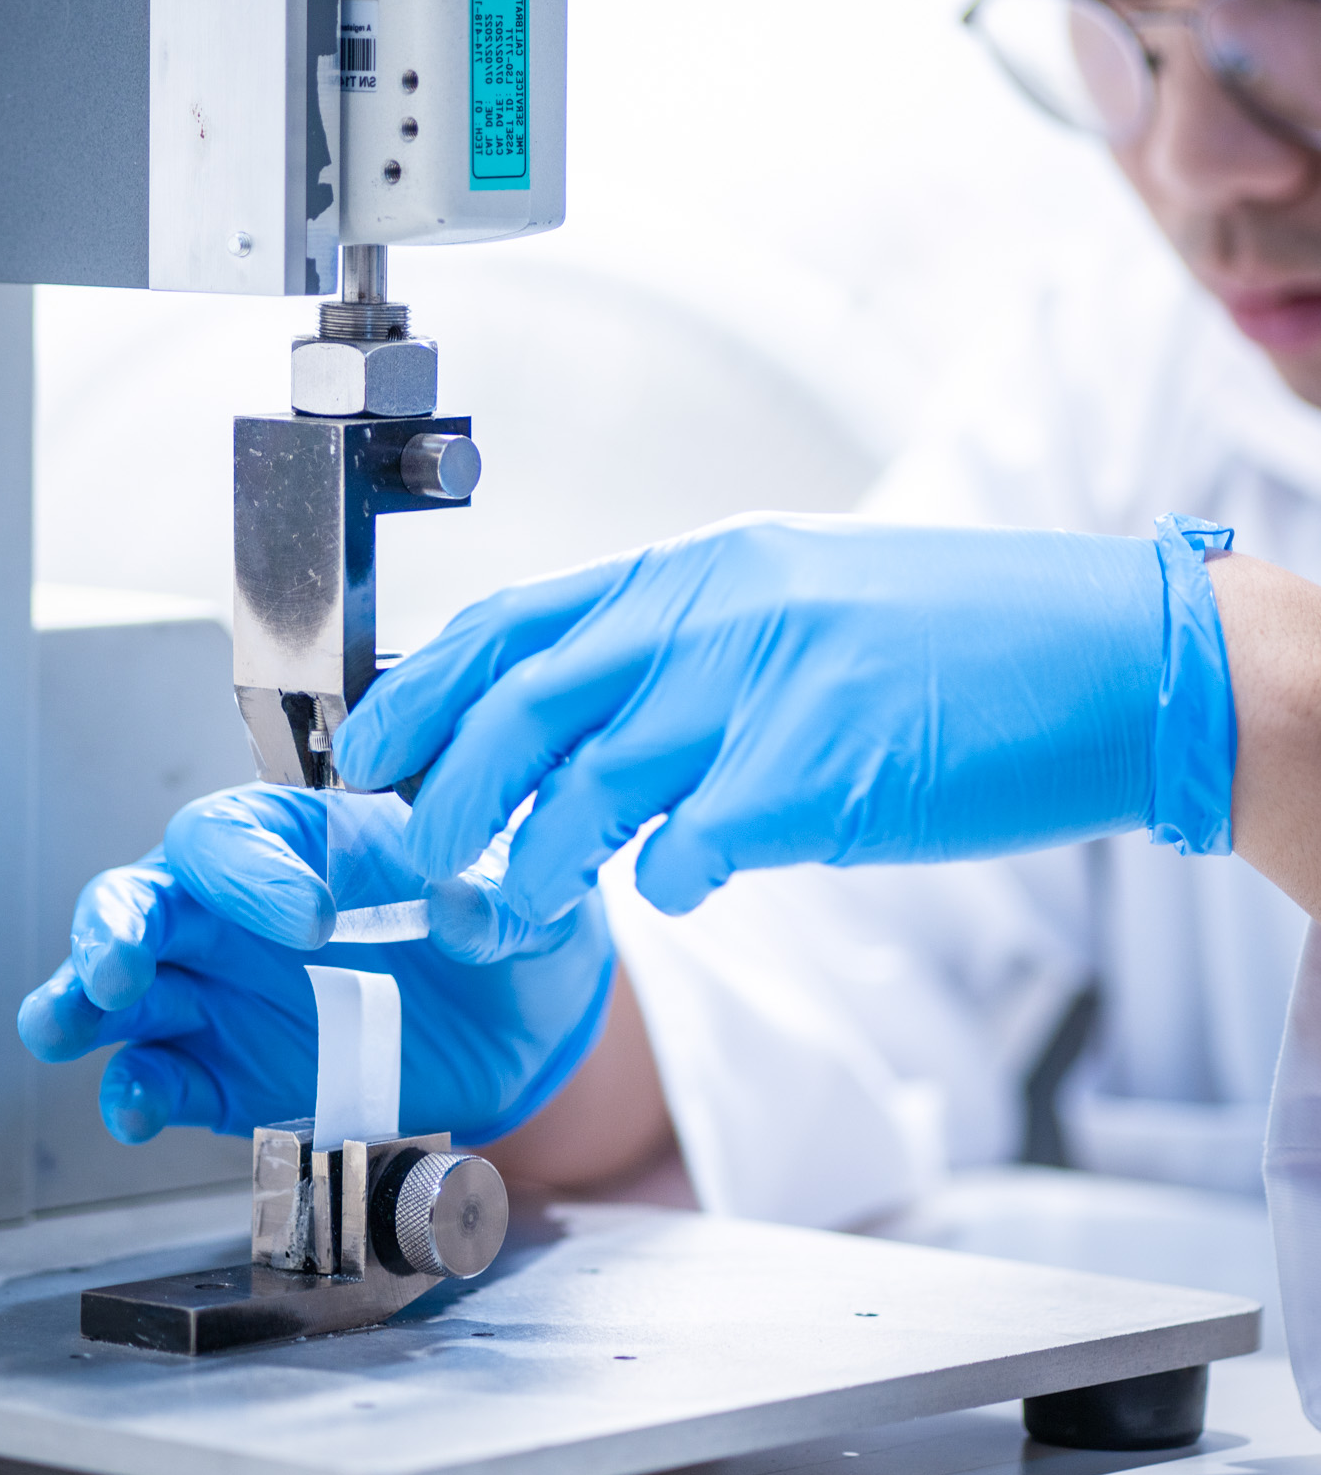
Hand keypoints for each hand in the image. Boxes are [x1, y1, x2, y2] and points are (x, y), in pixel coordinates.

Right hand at [17, 786, 613, 1144]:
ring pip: (123, 985)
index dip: (254, 872)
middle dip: (116, 927)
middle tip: (122, 965)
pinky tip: (138, 1107)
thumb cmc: (507, 924)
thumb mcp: (524, 897)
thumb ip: (499, 897)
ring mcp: (224, 993)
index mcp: (300, 836)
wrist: (523, 1028)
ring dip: (85, 1000)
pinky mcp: (227, 1074)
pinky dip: (137, 1091)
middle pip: (143, 896)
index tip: (315, 921)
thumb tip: (465, 909)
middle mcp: (239, 907)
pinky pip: (161, 1076)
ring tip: (69, 1023)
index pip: (236, 833)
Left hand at [334, 512, 1235, 921]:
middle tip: (414, 857)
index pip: (514, 619)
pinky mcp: (822, 774)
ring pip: (587, 785)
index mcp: (702, 568)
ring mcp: (768, 687)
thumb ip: (682, 652)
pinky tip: (680, 888)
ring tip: (510, 906)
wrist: (1108, 652)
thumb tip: (581, 734)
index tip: (368, 751)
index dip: (419, 690)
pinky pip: (696, 845)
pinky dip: (667, 881)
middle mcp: (717, 613)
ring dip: (528, 864)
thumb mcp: (795, 601)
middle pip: (522, 703)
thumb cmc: (958, 634)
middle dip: (442, 793)